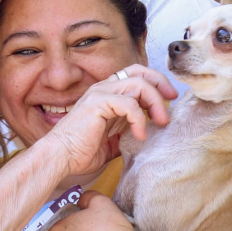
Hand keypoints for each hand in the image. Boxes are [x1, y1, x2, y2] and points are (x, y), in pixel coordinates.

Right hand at [41, 65, 175, 176]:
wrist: (60, 158)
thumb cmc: (81, 152)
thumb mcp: (113, 141)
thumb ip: (128, 131)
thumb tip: (148, 134)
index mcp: (107, 94)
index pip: (136, 75)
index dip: (156, 82)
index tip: (169, 98)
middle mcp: (103, 88)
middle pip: (140, 72)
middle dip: (160, 84)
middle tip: (171, 102)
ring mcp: (100, 93)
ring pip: (138, 84)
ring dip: (154, 102)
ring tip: (160, 122)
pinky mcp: (98, 103)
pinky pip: (128, 103)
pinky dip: (139, 118)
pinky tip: (139, 134)